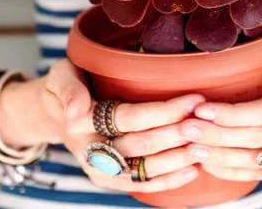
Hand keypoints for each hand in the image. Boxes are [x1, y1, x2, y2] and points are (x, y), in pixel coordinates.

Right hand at [0, 59, 203, 192]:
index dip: (163, 111)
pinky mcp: (112, 178)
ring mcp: (103, 168)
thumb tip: (75, 110)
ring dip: (179, 158)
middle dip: (178, 133)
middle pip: (142, 144)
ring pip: (146, 168)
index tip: (193, 99)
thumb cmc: (63, 86)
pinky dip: (168, 180)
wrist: (53, 113)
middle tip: (207, 120)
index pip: (129, 118)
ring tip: (207, 144)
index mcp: (81, 124)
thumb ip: (68, 88)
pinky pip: (142, 184)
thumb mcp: (60, 77)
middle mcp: (92, 151)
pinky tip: (193, 170)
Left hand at [178, 42, 261, 180]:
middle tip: (186, 127)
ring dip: (220, 155)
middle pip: (256, 137)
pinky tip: (206, 164)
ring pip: (254, 159)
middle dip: (218, 134)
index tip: (202, 109)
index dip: (234, 113)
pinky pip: (256, 173)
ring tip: (190, 147)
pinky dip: (230, 171)